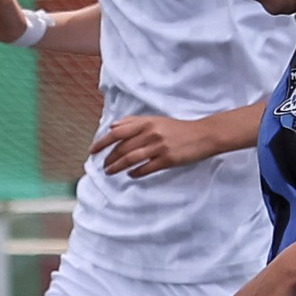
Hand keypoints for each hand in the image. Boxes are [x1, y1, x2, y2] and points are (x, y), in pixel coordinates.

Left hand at [92, 115, 215, 177]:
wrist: (204, 135)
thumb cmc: (178, 128)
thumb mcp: (156, 120)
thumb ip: (133, 122)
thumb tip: (112, 126)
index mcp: (146, 122)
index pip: (117, 133)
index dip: (102, 142)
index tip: (92, 151)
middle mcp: (151, 133)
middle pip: (122, 148)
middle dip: (109, 158)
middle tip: (103, 166)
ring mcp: (159, 147)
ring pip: (131, 159)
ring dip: (117, 167)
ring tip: (110, 172)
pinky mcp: (168, 159)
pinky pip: (146, 168)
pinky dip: (135, 172)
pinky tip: (130, 175)